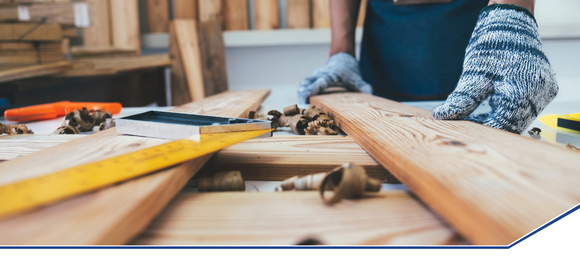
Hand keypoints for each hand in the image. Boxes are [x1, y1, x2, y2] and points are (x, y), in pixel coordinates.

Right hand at [297, 52, 371, 103]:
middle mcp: (320, 75)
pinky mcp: (313, 80)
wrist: (342, 58)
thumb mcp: (358, 80)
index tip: (306, 99)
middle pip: (306, 83)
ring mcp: (315, 77)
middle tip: (301, 108)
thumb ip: (364, 87)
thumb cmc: (350, 71)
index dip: (312, 90)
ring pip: (303, 84)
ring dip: (300, 95)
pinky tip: (303, 105)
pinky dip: (302, 94)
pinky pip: (304, 86)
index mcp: (330, 76)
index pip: (320, 83)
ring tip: (300, 109)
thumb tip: (370, 95)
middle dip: (302, 94)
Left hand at [432, 4, 557, 133]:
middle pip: (512, 123)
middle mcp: (539, 94)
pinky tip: (491, 104)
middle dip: (489, 125)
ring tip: (477, 113)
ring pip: (519, 117)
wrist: (509, 22)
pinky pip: (526, 107)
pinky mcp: (543, 88)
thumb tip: (443, 116)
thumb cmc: (492, 45)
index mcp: (523, 92)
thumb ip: (461, 100)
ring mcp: (544, 91)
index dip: (481, 129)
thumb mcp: (472, 75)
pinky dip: (508, 109)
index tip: (463, 127)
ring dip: (499, 118)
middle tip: (467, 122)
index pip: (502, 125)